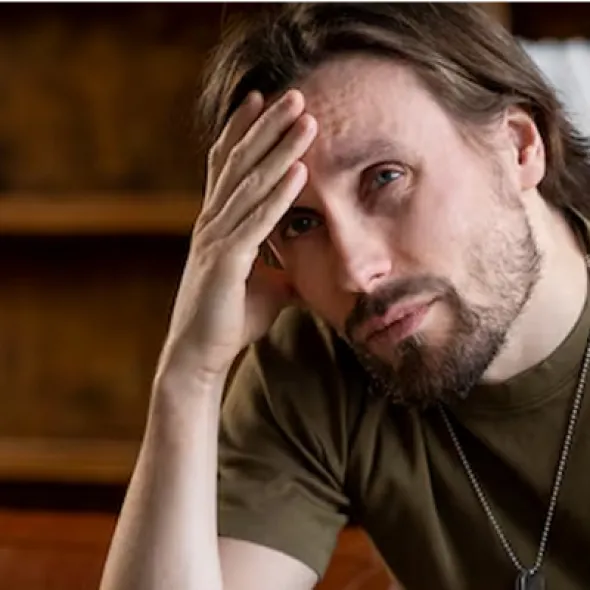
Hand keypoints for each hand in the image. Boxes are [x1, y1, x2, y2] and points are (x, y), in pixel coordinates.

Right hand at [157, 89, 317, 382]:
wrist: (200, 355)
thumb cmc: (229, 320)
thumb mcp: (265, 287)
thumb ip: (282, 268)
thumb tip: (308, 266)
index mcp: (217, 223)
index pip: (227, 166)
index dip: (243, 130)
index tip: (262, 99)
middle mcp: (212, 222)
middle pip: (241, 163)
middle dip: (268, 127)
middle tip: (293, 94)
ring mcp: (216, 239)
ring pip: (250, 185)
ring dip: (279, 150)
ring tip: (305, 119)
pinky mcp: (225, 261)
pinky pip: (257, 221)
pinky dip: (278, 195)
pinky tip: (298, 171)